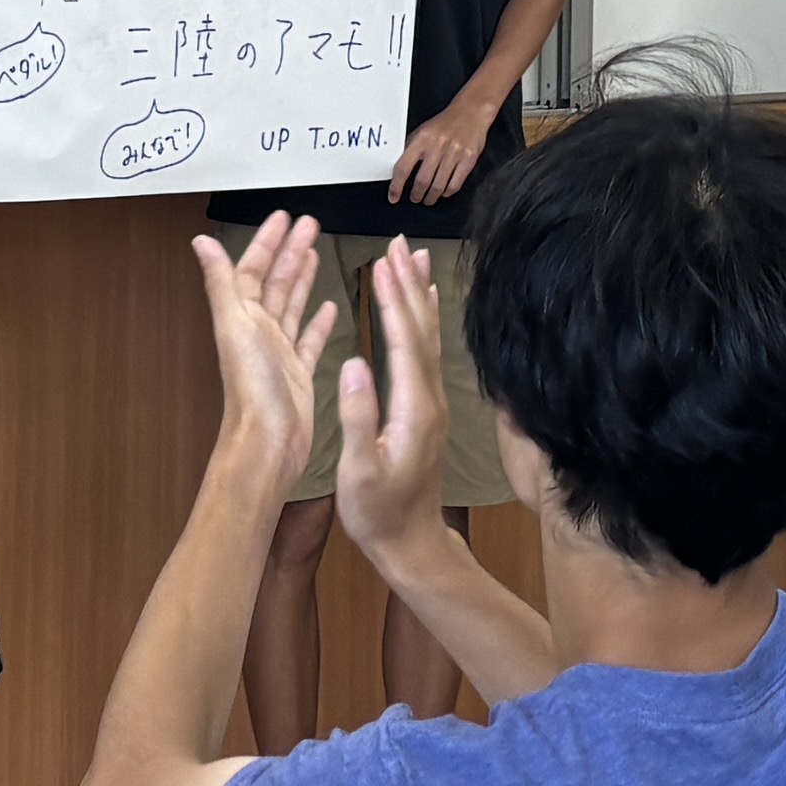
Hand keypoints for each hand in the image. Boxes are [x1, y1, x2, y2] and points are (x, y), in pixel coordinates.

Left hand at [191, 219, 341, 500]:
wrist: (268, 443)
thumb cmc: (251, 390)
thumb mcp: (235, 326)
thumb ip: (221, 283)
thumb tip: (201, 242)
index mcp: (243, 318)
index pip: (254, 269)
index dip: (267, 242)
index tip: (283, 218)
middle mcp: (259, 332)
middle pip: (276, 281)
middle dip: (290, 251)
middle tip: (309, 225)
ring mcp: (280, 352)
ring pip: (293, 305)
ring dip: (302, 278)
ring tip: (315, 253)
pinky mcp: (299, 372)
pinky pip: (310, 339)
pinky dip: (318, 322)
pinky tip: (329, 307)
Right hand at [329, 242, 450, 570]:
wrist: (413, 543)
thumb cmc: (379, 514)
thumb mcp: (358, 471)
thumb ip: (357, 417)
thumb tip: (352, 363)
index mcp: (413, 410)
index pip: (404, 342)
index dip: (394, 300)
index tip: (382, 261)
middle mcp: (430, 400)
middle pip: (421, 330)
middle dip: (408, 284)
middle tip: (397, 242)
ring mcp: (433, 404)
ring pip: (428, 337)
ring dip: (419, 295)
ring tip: (413, 258)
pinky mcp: (429, 409)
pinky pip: (428, 353)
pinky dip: (423, 321)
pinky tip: (422, 307)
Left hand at [388, 91, 502, 205]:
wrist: (471, 111)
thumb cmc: (445, 123)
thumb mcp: (423, 131)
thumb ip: (412, 149)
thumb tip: (400, 172)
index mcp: (422, 138)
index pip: (403, 167)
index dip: (397, 186)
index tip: (393, 197)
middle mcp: (438, 146)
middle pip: (422, 181)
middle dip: (416, 194)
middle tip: (415, 198)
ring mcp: (455, 153)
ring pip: (438, 186)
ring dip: (431, 197)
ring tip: (428, 199)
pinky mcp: (469, 159)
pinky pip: (455, 184)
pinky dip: (447, 192)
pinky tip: (443, 192)